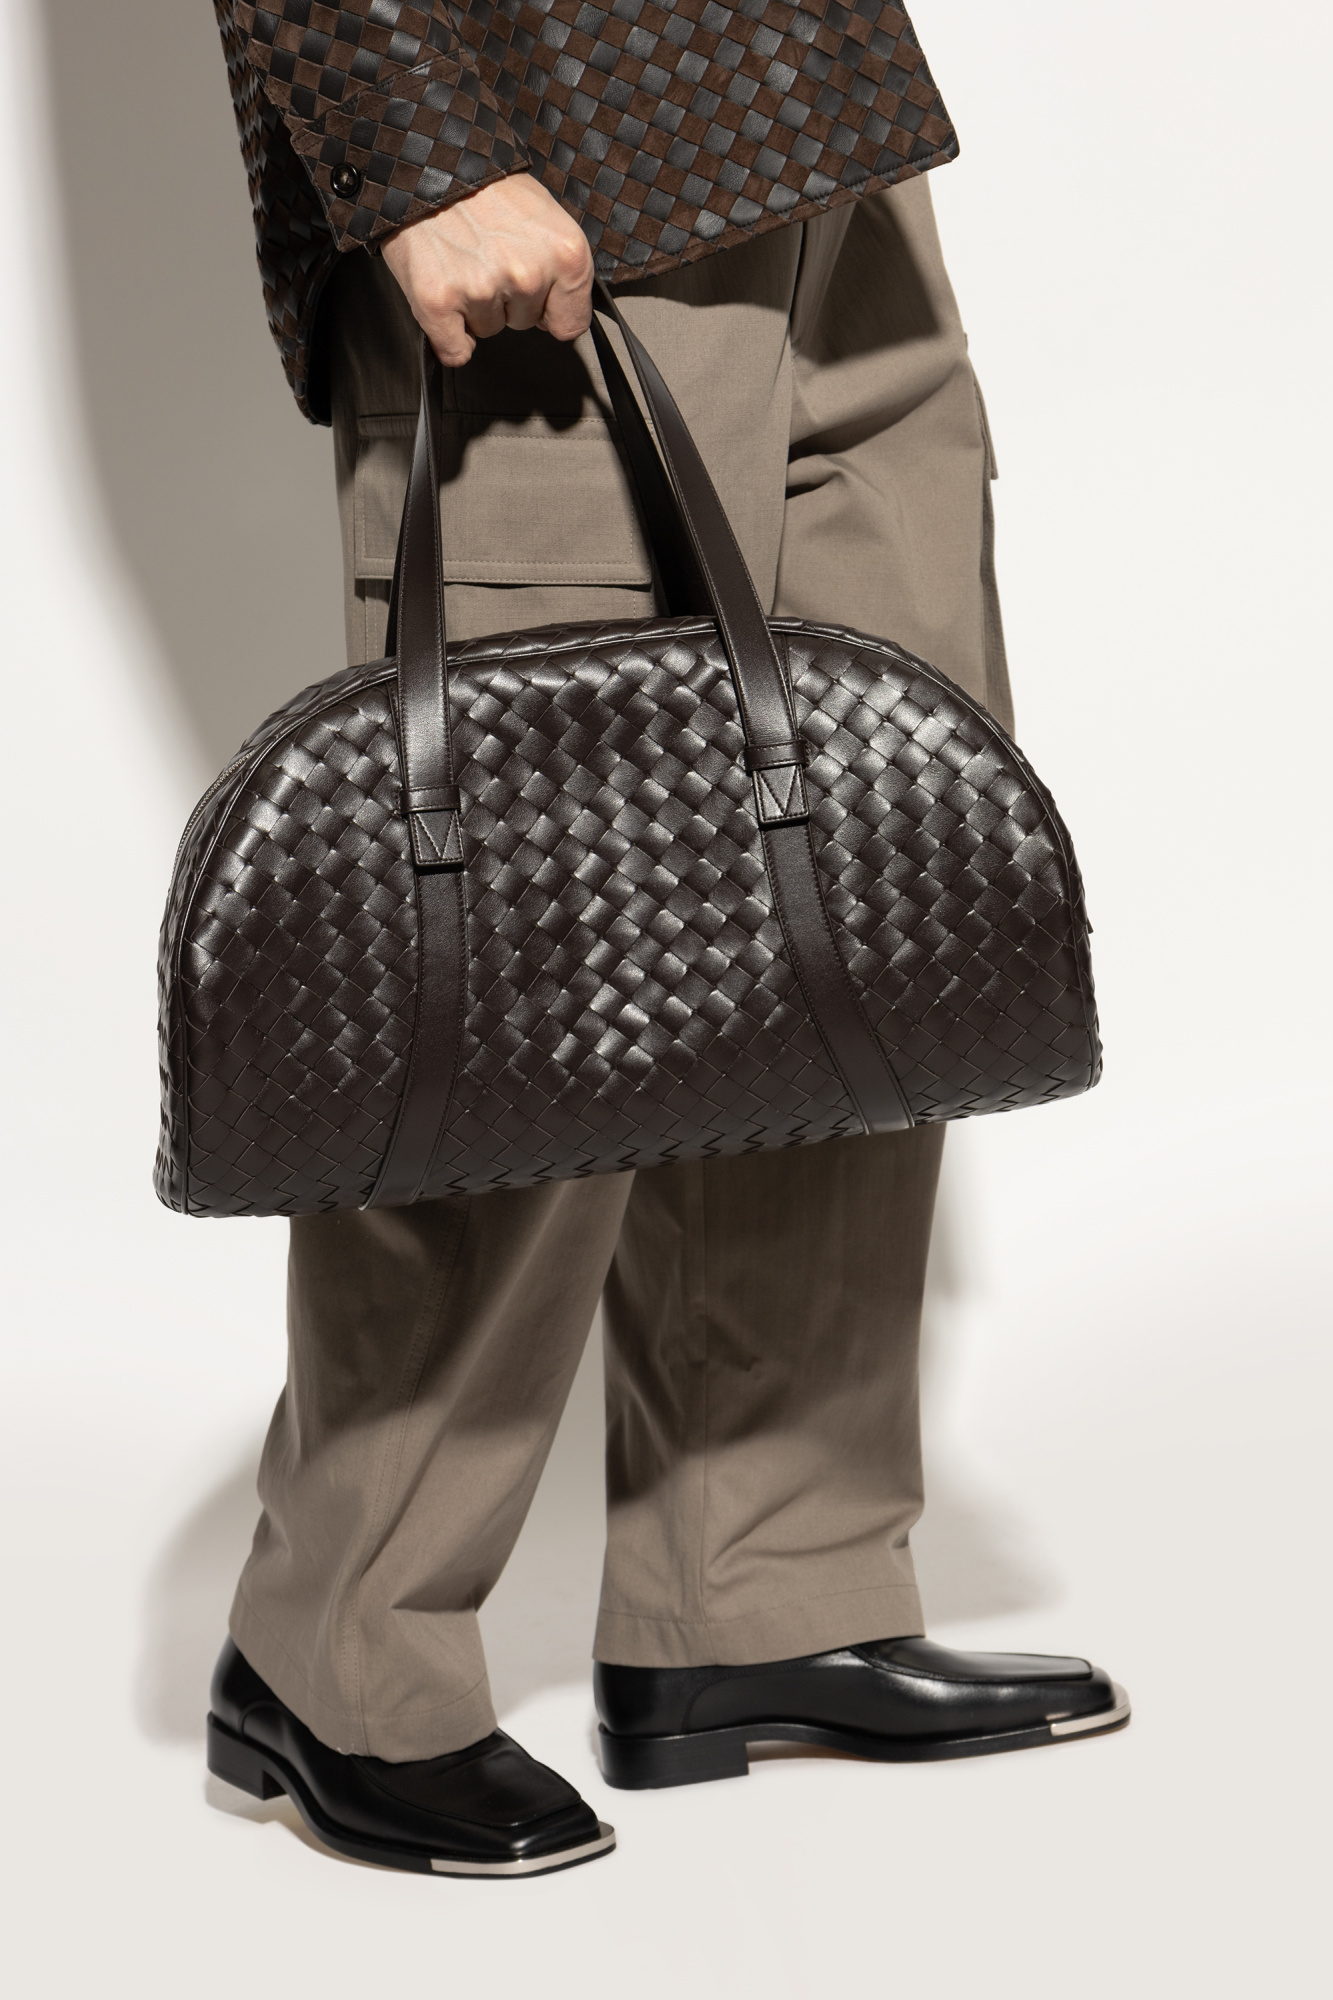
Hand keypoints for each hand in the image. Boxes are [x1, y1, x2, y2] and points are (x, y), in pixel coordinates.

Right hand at [381, 174, 593, 366]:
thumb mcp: (544, 215)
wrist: (427, 162)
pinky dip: (449, 336)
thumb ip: (559, 266)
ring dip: (475, 308)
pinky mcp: (440, 301)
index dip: (549, 310)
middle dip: (508, 300)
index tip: (534, 292)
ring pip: (488, 332)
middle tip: (487, 256)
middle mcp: (528, 274)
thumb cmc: (484, 186)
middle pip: (525, 326)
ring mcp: (482, 289)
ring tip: (463, 261)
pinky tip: (446, 297)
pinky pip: (455, 350)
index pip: (570, 324)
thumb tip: (559, 312)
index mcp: (565, 253)